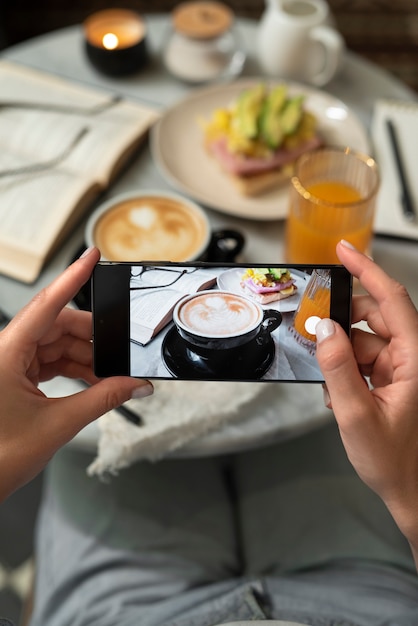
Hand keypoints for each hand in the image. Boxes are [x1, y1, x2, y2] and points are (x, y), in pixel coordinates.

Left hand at [0, 247, 152, 501]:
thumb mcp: (59, 424)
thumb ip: (104, 399)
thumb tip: (136, 385)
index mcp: (6, 353)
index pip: (46, 305)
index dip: (72, 278)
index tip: (91, 256)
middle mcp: (5, 351)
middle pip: (56, 325)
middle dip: (91, 338)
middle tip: (120, 352)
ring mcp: (8, 362)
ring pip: (54, 343)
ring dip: (84, 358)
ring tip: (109, 377)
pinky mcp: (12, 374)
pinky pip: (48, 360)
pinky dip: (72, 368)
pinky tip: (93, 381)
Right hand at [315, 240, 417, 566]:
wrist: (412, 493)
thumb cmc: (396, 462)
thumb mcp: (356, 414)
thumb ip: (337, 367)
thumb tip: (322, 330)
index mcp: (416, 359)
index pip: (390, 299)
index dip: (365, 270)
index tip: (343, 251)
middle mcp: (413, 357)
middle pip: (373, 318)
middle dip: (342, 325)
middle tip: (314, 332)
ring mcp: (404, 369)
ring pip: (365, 340)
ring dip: (343, 356)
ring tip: (334, 387)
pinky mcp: (395, 380)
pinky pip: (365, 360)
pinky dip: (348, 371)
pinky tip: (343, 397)